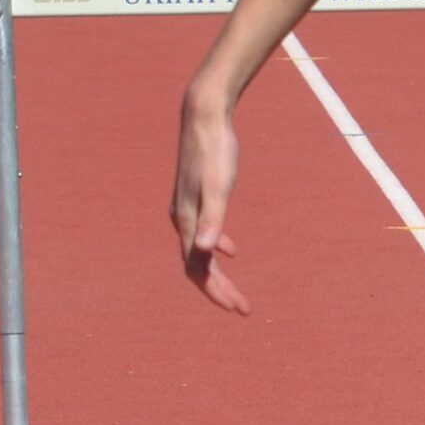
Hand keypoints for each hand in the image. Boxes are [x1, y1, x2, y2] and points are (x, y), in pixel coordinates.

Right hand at [171, 90, 248, 311]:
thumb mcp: (219, 186)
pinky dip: (216, 246)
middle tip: (242, 307)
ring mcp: (187, 208)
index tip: (237, 308)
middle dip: (219, 289)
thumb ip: (214, 219)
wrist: (204, 116)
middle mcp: (182, 219)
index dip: (216, 292)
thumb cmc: (215, 151)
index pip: (197, 269)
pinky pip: (203, 232)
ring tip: (235, 290)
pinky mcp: (195, 197)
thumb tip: (207, 251)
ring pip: (199, 251)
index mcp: (187, 221)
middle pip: (197, 266)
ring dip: (217, 273)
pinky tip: (231, 249)